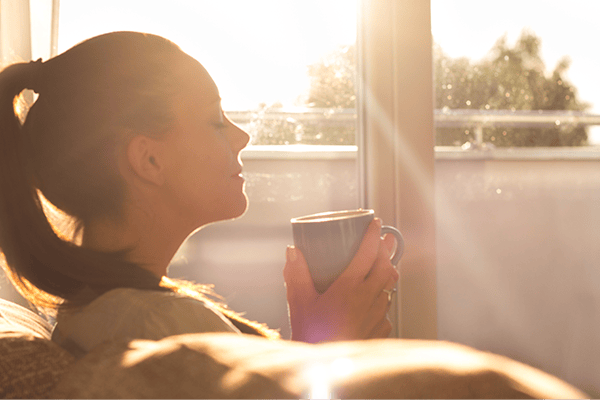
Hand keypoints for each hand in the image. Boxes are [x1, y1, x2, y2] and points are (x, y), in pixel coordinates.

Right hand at [284, 218, 398, 342]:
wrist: (325, 368)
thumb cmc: (311, 334)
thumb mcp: (299, 301)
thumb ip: (296, 274)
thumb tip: (293, 251)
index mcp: (349, 288)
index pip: (367, 254)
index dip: (373, 236)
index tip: (375, 223)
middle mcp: (367, 299)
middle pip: (386, 267)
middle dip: (388, 249)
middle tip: (387, 237)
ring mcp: (376, 314)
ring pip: (389, 287)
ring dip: (388, 272)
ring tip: (384, 263)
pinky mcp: (379, 329)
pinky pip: (386, 307)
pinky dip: (384, 297)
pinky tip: (376, 297)